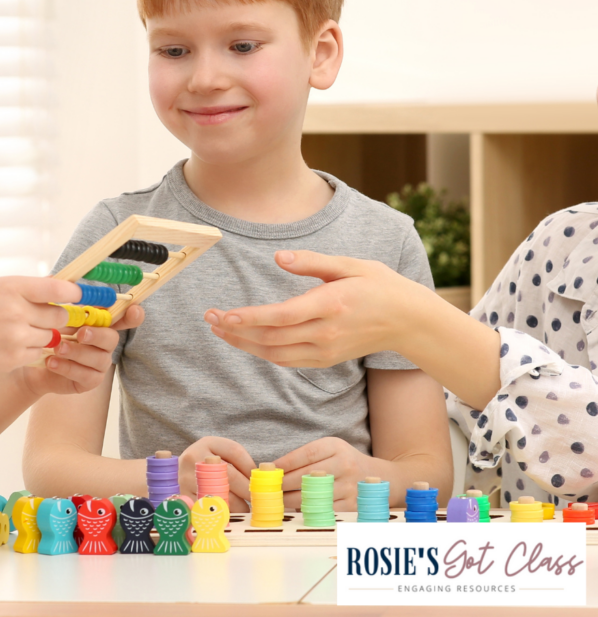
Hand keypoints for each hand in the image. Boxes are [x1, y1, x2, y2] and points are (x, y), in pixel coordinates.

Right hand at [0, 276, 102, 379]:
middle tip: (45, 314)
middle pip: (60, 315)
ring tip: (22, 329)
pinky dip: (33, 348)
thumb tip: (62, 284)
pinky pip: (39, 352)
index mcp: (12, 288)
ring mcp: (16, 337)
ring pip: (52, 336)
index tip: (79, 294)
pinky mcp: (15, 358)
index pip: (56, 287)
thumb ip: (28, 287)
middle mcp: (17, 312)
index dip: (74, 291)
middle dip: (56, 315)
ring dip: (45, 333)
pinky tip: (13, 343)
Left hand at [21, 303, 144, 396]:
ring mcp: (99, 363)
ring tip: (58, 348)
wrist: (29, 360)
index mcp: (100, 323)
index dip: (133, 315)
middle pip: (112, 338)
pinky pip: (86, 376)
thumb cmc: (46, 332)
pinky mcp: (90, 381)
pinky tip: (52, 362)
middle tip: (80, 333)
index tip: (133, 309)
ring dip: (78, 352)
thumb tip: (64, 282)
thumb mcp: (50, 312)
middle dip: (97, 335)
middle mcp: (104, 343)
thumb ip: (60, 297)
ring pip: (100, 359)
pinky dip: (68, 368)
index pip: (124, 317)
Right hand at [178, 436, 254, 511]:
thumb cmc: (211, 464)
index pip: (235, 452)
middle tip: (257, 499)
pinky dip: (222, 513)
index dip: (250, 468)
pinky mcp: (184, 497)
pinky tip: (229, 514)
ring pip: (220, 494)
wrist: (186, 472)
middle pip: (229, 475)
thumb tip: (265, 475)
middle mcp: (194, 457)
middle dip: (246, 489)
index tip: (260, 480)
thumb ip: (241, 463)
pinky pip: (208, 508)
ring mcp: (186, 477)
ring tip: (245, 508)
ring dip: (237, 505)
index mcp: (208, 442)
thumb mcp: (223, 454)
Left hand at [204, 250, 423, 366]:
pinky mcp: (326, 359)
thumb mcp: (351, 264)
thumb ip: (313, 262)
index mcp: (331, 305)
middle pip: (272, 339)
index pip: (282, 316)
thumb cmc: (379, 285)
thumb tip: (278, 258)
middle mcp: (326, 334)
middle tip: (210, 319)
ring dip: (245, 344)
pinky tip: (248, 340)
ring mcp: (325, 351)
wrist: (407, 321)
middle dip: (237, 331)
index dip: (250, 318)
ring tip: (221, 330)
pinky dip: (264, 352)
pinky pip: (288, 360)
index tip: (225, 315)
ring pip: (276, 354)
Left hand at [276, 437, 375, 510]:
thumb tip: (276, 468)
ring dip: (292, 500)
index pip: (306, 454)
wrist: (380, 477)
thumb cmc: (345, 461)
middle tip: (269, 489)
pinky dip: (308, 511)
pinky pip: (324, 510)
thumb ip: (307, 456)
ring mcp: (349, 486)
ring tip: (278, 501)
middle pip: (307, 477)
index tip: (270, 470)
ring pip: (313, 496)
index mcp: (336, 447)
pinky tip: (297, 509)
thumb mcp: (330, 449)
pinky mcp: (352, 505)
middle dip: (284, 484)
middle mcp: (344, 465)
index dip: (285, 463)